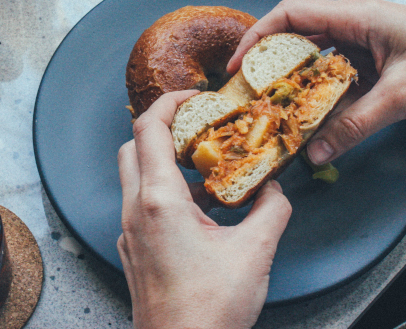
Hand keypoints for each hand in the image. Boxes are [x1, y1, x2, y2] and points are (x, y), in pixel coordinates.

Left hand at [117, 90, 291, 328]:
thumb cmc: (207, 311)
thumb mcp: (254, 253)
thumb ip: (270, 210)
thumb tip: (275, 189)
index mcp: (159, 201)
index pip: (149, 128)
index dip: (170, 102)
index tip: (196, 97)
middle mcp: (136, 211)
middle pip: (134, 146)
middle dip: (164, 128)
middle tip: (199, 128)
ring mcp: (130, 232)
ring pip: (136, 177)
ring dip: (166, 163)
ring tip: (207, 171)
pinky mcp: (134, 250)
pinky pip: (142, 205)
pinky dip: (165, 192)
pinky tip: (200, 210)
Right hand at [227, 0, 405, 163]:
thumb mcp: (402, 96)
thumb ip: (355, 125)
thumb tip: (315, 154)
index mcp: (357, 16)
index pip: (290, 15)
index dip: (257, 38)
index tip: (238, 68)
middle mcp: (355, 24)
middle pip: (297, 38)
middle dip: (271, 66)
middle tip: (251, 97)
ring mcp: (365, 42)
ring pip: (317, 60)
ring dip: (297, 84)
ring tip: (276, 112)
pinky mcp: (375, 60)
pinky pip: (338, 75)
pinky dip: (323, 94)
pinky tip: (315, 118)